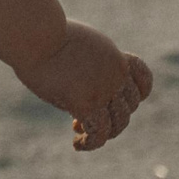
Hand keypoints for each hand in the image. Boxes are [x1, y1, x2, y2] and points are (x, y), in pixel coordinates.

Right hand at [13, 22, 153, 151]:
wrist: (36, 34)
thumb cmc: (43, 34)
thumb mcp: (74, 43)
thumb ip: (84, 61)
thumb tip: (77, 77)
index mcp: (114, 56)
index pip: (142, 77)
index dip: (139, 93)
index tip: (121, 100)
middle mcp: (116, 74)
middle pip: (129, 106)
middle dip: (112, 116)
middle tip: (84, 118)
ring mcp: (104, 89)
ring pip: (118, 123)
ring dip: (104, 133)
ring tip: (81, 134)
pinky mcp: (85, 103)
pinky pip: (98, 133)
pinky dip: (91, 143)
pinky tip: (77, 144)